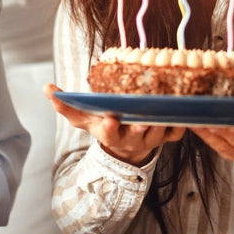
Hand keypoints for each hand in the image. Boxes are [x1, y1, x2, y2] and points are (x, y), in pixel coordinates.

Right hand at [45, 84, 184, 165]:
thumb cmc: (103, 125)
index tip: (110, 117)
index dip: (110, 127)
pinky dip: (182, 123)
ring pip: (159, 132)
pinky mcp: (166, 136)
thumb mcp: (83, 118)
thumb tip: (47, 88)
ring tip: (169, 102)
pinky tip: (186, 108)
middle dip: (141, 123)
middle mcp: (131, 139)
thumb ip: (66, 105)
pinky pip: (176, 132)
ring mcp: (150, 139)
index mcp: (110, 134)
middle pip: (138, 133)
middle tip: (146, 109)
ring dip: (164, 120)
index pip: (109, 133)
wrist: (127, 145)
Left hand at [193, 112, 233, 175]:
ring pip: (219, 139)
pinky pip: (213, 143)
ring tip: (192, 111)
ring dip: (205, 127)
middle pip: (232, 136)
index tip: (231, 118)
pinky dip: (202, 133)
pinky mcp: (228, 152)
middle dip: (218, 122)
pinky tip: (191, 121)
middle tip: (204, 106)